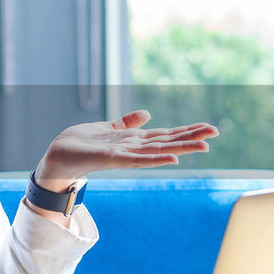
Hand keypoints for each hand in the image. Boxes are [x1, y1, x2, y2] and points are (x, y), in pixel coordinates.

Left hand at [34, 110, 217, 191]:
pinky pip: (137, 160)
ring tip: (203, 146)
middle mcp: (133, 149)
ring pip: (158, 151)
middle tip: (216, 132)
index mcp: (133, 141)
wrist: (58, 157)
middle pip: (167, 142)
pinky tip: (172, 159)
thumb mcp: (107, 127)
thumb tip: (148, 114)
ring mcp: (124, 155)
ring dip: (181, 149)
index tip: (209, 128)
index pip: (165, 135)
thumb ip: (127, 122)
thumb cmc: (81, 144)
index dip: (187, 131)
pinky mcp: (111, 159)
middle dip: (191, 138)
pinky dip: (155, 160)